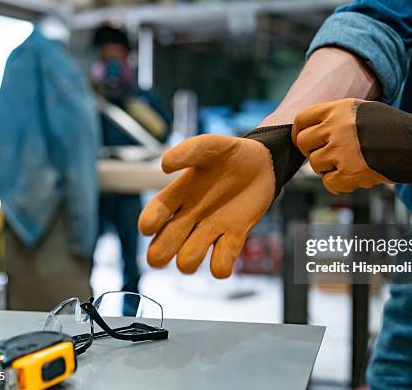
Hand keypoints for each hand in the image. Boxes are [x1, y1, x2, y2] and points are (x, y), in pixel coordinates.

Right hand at [138, 134, 275, 277]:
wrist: (263, 164)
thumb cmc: (231, 155)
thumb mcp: (211, 146)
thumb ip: (189, 151)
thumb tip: (164, 166)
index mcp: (177, 195)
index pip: (152, 217)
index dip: (148, 225)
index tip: (150, 226)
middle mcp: (189, 218)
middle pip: (161, 250)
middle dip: (161, 254)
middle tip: (173, 246)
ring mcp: (211, 230)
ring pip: (187, 263)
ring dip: (191, 258)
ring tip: (205, 239)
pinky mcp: (234, 238)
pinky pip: (219, 266)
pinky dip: (221, 264)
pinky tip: (228, 243)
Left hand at [292, 98, 411, 193]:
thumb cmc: (395, 128)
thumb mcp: (364, 110)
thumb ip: (337, 117)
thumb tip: (310, 131)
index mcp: (340, 109)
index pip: (301, 119)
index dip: (300, 132)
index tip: (306, 141)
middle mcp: (338, 127)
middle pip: (303, 143)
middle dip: (312, 151)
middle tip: (328, 156)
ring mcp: (343, 150)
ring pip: (315, 164)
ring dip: (328, 168)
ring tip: (347, 164)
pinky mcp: (350, 172)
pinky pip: (329, 183)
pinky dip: (339, 184)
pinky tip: (353, 177)